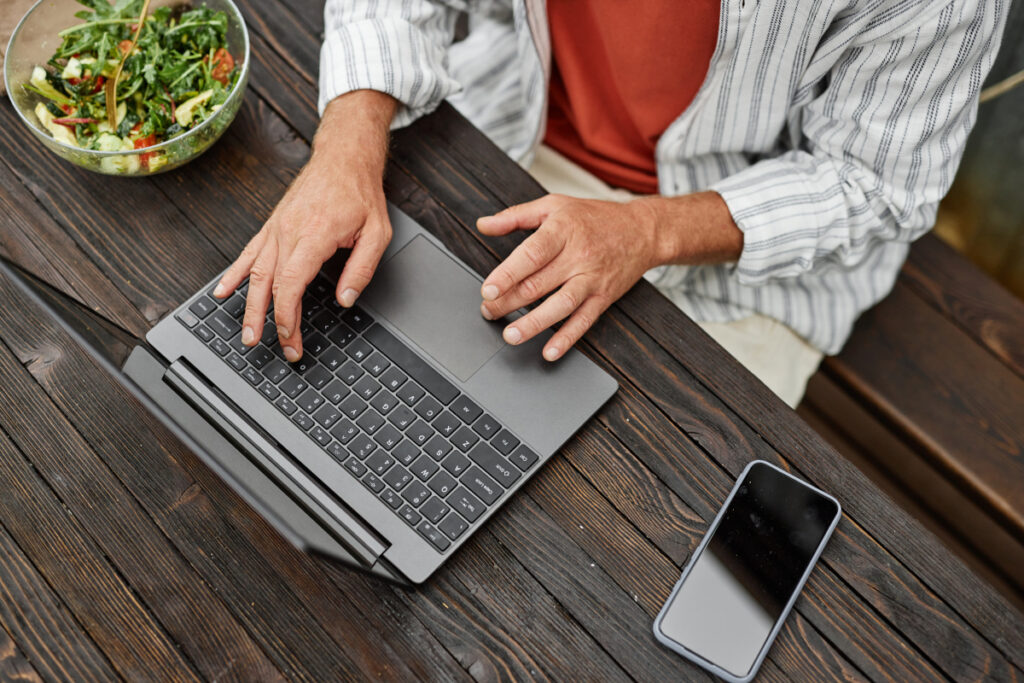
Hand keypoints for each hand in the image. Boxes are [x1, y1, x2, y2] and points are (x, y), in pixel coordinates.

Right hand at [213, 92, 395, 360]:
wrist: (343, 158)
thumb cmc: (361, 193)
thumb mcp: (378, 233)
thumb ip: (362, 269)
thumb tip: (346, 299)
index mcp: (315, 235)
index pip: (291, 284)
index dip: (287, 317)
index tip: (290, 339)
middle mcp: (289, 232)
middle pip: (268, 284)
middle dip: (263, 319)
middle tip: (260, 345)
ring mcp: (277, 228)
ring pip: (254, 272)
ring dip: (247, 305)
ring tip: (245, 332)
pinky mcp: (273, 225)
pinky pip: (248, 253)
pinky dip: (234, 274)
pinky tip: (223, 291)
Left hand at [476, 191, 742, 360]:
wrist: (642, 230)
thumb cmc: (595, 217)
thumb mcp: (554, 205)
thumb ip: (516, 215)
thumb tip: (484, 224)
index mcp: (562, 230)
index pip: (531, 254)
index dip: (508, 274)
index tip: (488, 289)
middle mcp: (578, 256)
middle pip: (539, 284)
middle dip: (509, 302)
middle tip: (488, 311)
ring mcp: (591, 279)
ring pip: (560, 305)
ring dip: (533, 324)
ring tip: (511, 335)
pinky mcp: (603, 297)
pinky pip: (583, 320)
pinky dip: (567, 339)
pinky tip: (550, 351)